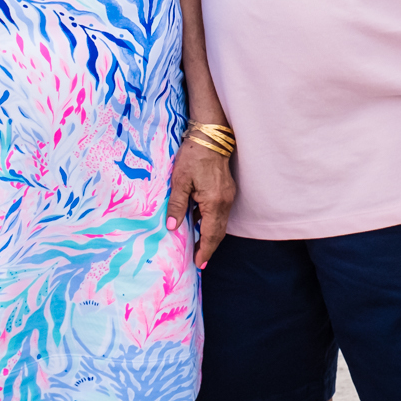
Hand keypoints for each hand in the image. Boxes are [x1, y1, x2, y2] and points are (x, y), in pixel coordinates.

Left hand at [165, 138, 237, 268]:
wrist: (210, 136)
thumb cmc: (193, 156)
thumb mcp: (179, 181)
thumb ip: (177, 205)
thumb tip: (172, 227)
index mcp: (213, 202)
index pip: (210, 233)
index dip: (205, 250)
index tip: (199, 263)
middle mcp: (225, 202)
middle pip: (218, 232)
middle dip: (209, 247)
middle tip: (199, 260)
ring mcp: (228, 196)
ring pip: (221, 223)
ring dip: (211, 236)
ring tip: (198, 247)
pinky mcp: (227, 190)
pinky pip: (221, 213)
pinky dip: (213, 224)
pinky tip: (201, 225)